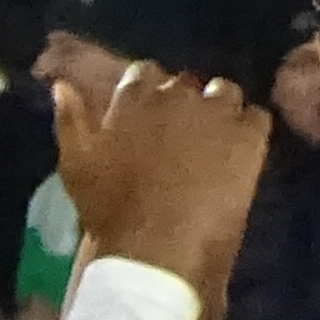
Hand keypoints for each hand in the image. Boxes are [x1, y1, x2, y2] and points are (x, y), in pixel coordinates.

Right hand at [55, 58, 268, 296]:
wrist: (156, 246)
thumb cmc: (109, 211)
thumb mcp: (75, 165)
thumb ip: (69, 121)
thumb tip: (62, 85)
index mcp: (133, 99)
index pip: (145, 73)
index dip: (148, 91)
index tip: (148, 116)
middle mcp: (177, 94)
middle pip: (186, 83)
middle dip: (185, 102)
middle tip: (180, 136)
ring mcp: (217, 112)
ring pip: (224, 93)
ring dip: (219, 110)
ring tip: (214, 141)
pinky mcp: (249, 135)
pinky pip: (257, 117)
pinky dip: (249, 130)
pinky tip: (239, 154)